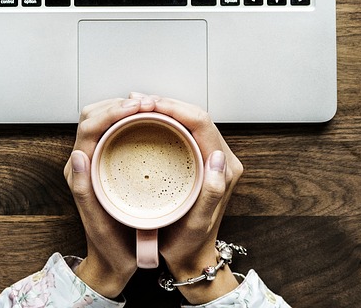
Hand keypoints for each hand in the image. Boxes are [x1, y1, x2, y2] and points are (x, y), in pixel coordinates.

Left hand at [64, 97, 143, 297]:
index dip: (113, 111)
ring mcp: (94, 162)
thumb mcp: (98, 222)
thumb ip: (83, 191)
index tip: (139, 108)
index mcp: (78, 171)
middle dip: (120, 103)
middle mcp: (82, 162)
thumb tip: (77, 154)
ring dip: (125, 108)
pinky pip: (114, 131)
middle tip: (151, 103)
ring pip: (104, 120)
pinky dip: (130, 120)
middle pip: (94, 115)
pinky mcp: (106, 164)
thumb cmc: (109, 247)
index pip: (90, 126)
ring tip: (153, 107)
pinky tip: (150, 122)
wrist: (112, 264)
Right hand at [133, 94, 244, 302]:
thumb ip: (213, 192)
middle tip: (136, 100)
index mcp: (224, 168)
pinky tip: (146, 120)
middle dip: (167, 103)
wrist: (191, 258)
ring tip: (137, 106)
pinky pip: (185, 131)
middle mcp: (222, 159)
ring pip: (191, 121)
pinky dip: (167, 120)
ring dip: (166, 109)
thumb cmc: (190, 244)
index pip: (202, 123)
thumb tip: (217, 156)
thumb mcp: (199, 223)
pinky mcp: (202, 162)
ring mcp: (212, 159)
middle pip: (196, 116)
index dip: (175, 107)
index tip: (148, 104)